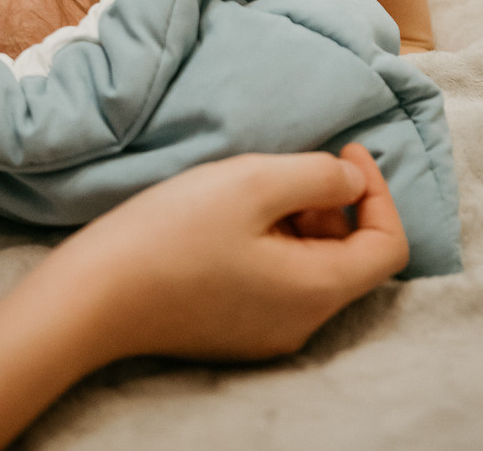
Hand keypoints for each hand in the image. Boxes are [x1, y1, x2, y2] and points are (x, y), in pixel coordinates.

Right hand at [67, 143, 407, 363]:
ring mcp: (265, 333)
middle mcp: (301, 324)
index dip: (378, 191)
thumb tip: (353, 182)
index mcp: (316, 291)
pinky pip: (278, 283)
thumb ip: (317, 176)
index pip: (388, 246)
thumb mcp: (252, 183)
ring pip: (312, 268)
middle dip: (333, 204)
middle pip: (350, 258)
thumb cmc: (172, 232)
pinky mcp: (232, 330)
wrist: (94, 294)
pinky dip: (273, 242)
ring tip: (252, 187)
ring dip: (299, 221)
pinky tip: (227, 217)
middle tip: (288, 164)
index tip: (344, 149)